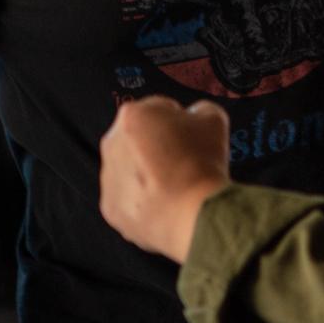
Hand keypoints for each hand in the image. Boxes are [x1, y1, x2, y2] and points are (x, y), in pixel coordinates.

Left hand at [99, 95, 231, 262]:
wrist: (194, 212)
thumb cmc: (201, 164)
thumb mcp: (214, 118)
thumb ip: (198, 110)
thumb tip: (194, 117)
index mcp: (133, 115)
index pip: (157, 110)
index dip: (178, 122)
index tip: (189, 135)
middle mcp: (112, 144)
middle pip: (138, 140)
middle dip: (157, 147)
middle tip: (183, 161)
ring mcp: (108, 179)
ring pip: (130, 172)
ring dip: (148, 175)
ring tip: (176, 186)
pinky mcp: (111, 209)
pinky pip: (128, 201)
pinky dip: (144, 202)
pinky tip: (165, 204)